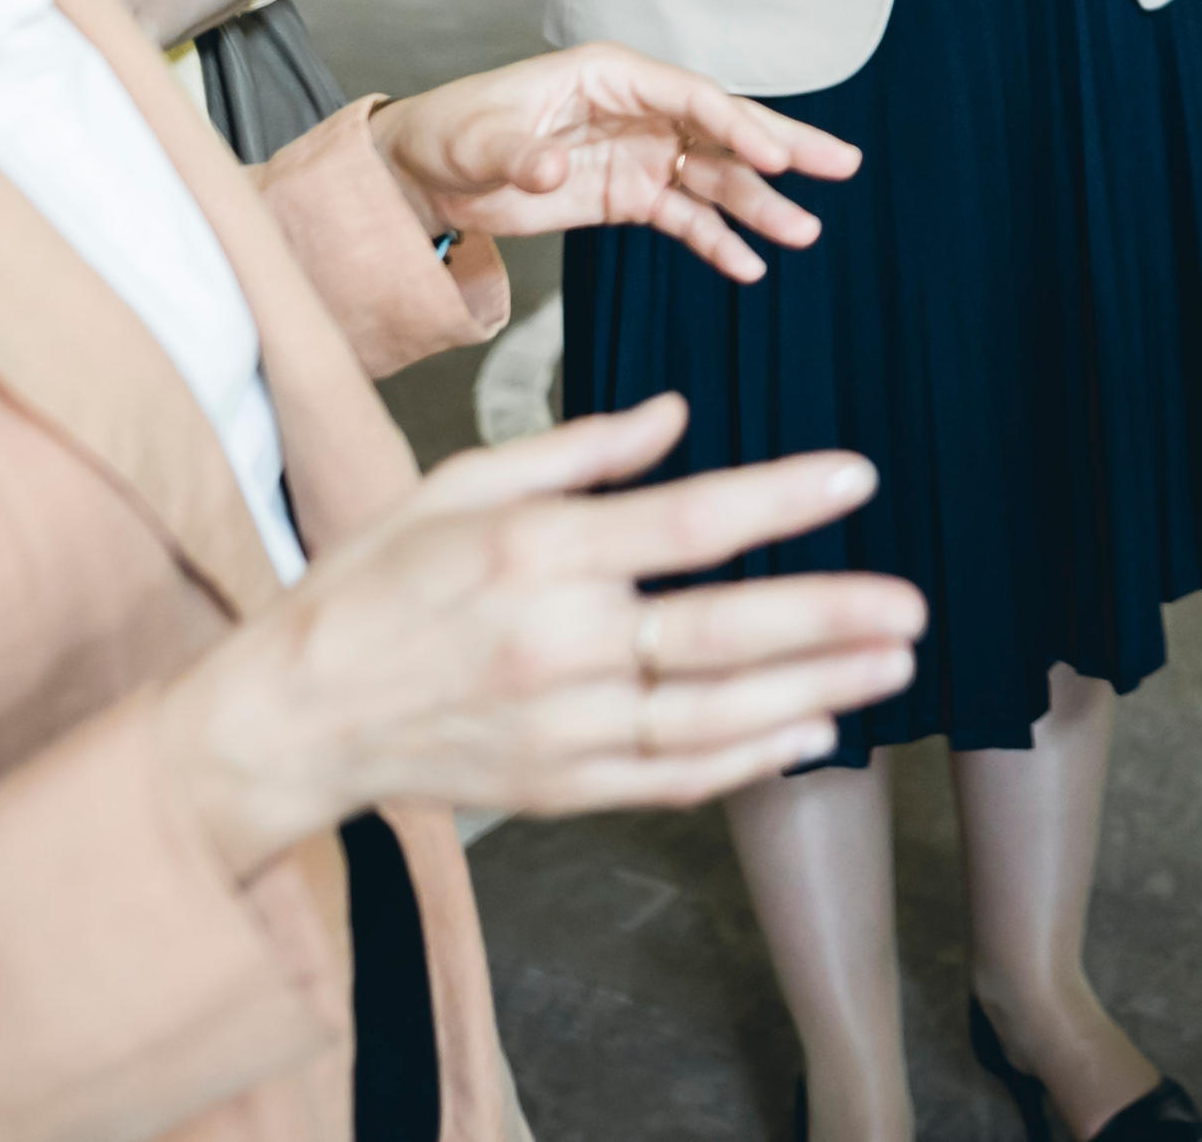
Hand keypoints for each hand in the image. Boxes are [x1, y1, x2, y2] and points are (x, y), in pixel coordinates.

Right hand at [153, 396, 924, 872]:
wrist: (288, 716)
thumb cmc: (373, 584)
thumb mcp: (458, 485)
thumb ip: (577, 451)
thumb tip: (678, 414)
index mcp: (531, 553)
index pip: (684, 522)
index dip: (778, 500)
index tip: (857, 477)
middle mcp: (553, 645)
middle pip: (715, 634)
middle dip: (826, 619)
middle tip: (914, 608)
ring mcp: (557, 728)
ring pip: (709, 716)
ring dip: (812, 692)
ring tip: (890, 667)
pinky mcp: (554, 788)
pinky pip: (669, 779)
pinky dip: (746, 761)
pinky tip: (809, 735)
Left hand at [372, 42, 858, 285]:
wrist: (425, 175)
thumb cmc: (450, 133)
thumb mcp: (478, 140)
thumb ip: (521, 153)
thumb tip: (554, 168)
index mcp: (610, 75)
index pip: (691, 96)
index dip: (736, 124)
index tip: (776, 155)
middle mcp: (639, 111)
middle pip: (724, 128)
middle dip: (784, 147)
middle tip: (844, 165)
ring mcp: (640, 155)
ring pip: (715, 179)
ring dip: (759, 206)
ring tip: (804, 235)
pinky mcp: (630, 197)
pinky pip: (685, 219)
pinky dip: (716, 242)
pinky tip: (748, 268)